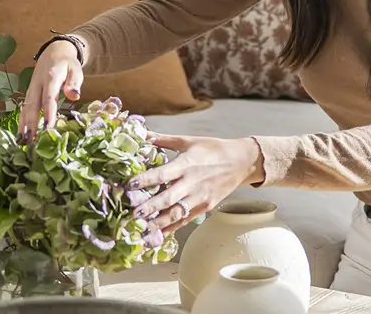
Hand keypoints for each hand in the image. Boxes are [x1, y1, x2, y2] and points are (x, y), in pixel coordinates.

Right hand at [18, 40, 83, 141]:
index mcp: (50, 77)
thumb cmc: (67, 63)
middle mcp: (37, 84)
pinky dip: (22, 122)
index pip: (49, 97)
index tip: (47, 127)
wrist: (53, 52)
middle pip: (33, 105)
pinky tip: (21, 135)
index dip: (48, 112)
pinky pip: (24, 108)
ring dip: (24, 125)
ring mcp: (31, 89)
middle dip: (32, 123)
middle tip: (33, 140)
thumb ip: (74, 82)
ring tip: (24, 142)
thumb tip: (74, 96)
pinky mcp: (29, 94)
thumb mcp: (75, 68)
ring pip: (25, 108)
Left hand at [126, 134, 264, 236]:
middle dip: (150, 207)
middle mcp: (192, 182)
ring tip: (142, 229)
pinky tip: (157, 234)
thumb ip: (165, 140)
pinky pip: (186, 219)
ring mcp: (199, 197)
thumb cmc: (213, 148)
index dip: (146, 180)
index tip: (130, 185)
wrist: (241, 161)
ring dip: (158, 222)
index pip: (163, 174)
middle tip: (133, 214)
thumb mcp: (189, 141)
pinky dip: (171, 228)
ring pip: (176, 213)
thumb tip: (143, 135)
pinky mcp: (205, 207)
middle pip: (168, 198)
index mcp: (187, 163)